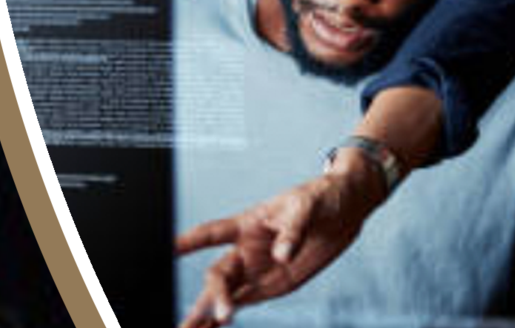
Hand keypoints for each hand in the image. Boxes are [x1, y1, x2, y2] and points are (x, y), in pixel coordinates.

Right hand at [173, 163, 383, 326]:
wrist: (345, 209)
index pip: (212, 233)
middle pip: (219, 276)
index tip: (168, 250)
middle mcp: (246, 249)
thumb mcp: (307, 206)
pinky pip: (245, 303)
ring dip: (207, 314)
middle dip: (210, 297)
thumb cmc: (320, 199)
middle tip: (205, 319)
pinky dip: (226, 317)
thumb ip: (292, 231)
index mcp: (248, 223)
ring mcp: (257, 270)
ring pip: (225, 295)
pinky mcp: (272, 285)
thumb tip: (280, 256)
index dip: (189, 241)